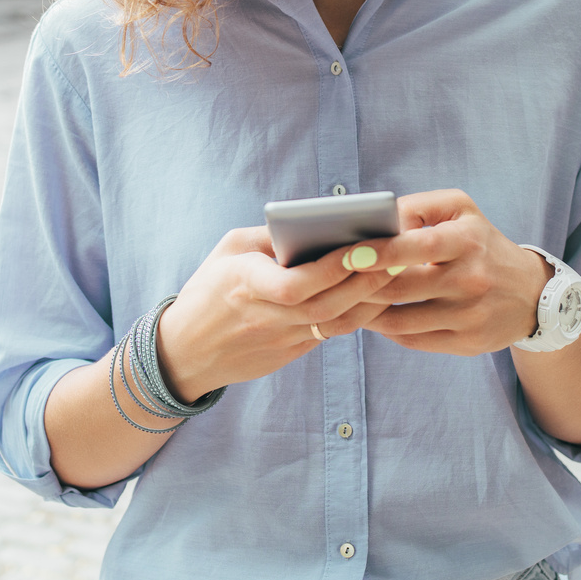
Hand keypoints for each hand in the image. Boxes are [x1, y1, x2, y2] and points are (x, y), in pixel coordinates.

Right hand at [155, 227, 395, 401]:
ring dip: (369, 300)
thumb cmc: (208, 289)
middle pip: (325, 305)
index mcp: (244, 284)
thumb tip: (315, 224)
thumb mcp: (227, 250)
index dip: (332, 268)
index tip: (361, 246)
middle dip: (364, 281)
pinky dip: (356, 316)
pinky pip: (330, 336)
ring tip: (394, 273)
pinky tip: (375, 296)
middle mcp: (264, 316)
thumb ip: (269, 236)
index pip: (295, 284)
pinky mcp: (288, 355)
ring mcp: (278, 341)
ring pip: (335, 325)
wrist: (185, 352)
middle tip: (395, 256)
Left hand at [350, 189, 550, 355]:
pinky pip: (413, 340)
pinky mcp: (468, 344)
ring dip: (367, 312)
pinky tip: (374, 318)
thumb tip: (375, 221)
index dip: (380, 251)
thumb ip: (417, 207)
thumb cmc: (482, 242)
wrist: (531, 292)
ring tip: (346, 301)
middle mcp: (471, 279)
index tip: (347, 254)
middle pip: (402, 287)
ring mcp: (470, 315)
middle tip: (333, 282)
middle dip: (361, 286)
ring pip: (401, 320)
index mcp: (467, 241)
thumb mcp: (461, 210)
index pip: (418, 245)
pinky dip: (387, 330)